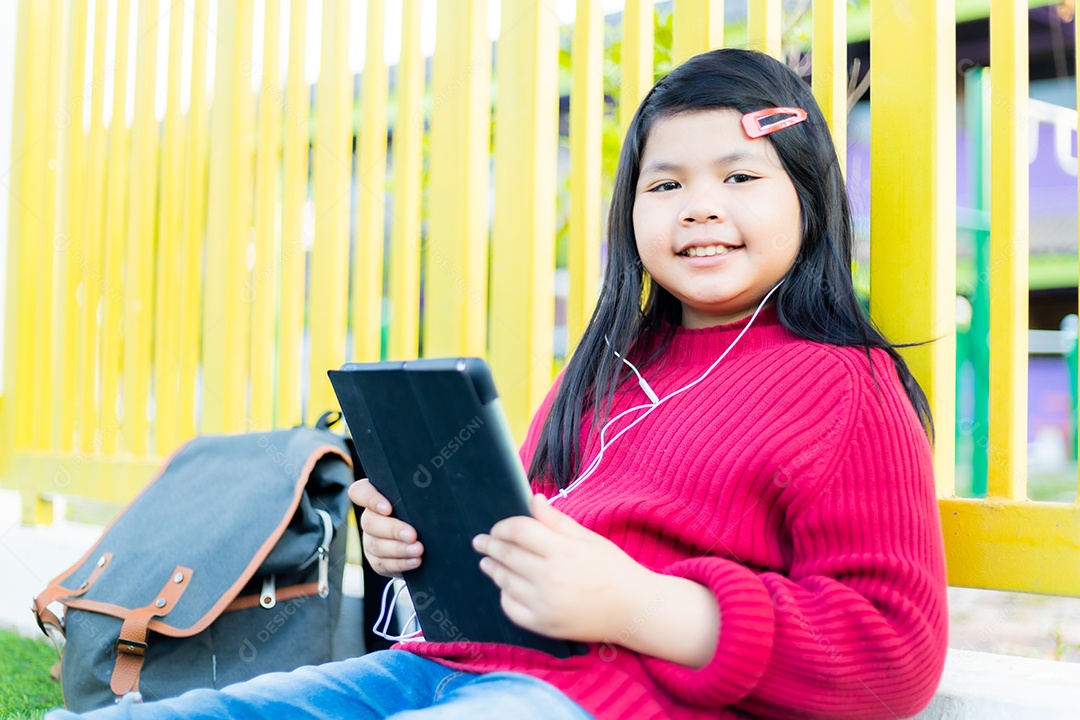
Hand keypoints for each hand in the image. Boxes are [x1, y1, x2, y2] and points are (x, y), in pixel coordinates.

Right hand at [349, 478, 423, 577]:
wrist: (425, 538)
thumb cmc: (421, 511)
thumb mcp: (418, 501)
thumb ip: (416, 495)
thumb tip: (430, 490)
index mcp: (376, 498)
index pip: (359, 492)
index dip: (369, 499)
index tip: (387, 508)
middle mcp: (369, 518)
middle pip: (369, 522)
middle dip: (392, 530)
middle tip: (412, 535)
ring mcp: (370, 540)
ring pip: (376, 545)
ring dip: (399, 549)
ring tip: (418, 550)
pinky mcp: (376, 560)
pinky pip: (383, 564)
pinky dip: (400, 563)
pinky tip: (415, 561)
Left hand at [472, 494, 651, 642]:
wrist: (633, 610)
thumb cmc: (613, 569)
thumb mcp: (588, 538)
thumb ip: (556, 520)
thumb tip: (533, 499)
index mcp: (562, 550)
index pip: (518, 531)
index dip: (502, 526)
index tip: (497, 528)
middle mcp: (550, 577)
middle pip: (507, 555)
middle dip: (490, 545)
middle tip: (480, 541)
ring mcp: (544, 604)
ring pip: (504, 581)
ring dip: (492, 568)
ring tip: (487, 562)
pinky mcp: (543, 625)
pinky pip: (511, 607)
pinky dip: (505, 595)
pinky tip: (505, 587)